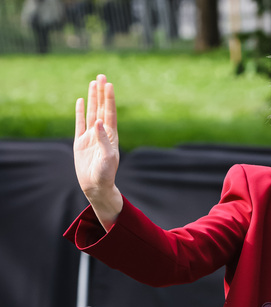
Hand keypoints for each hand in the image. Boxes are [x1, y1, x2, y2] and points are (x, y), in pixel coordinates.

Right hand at [74, 74, 122, 229]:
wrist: (96, 186)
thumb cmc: (105, 174)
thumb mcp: (106, 157)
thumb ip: (103, 140)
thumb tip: (98, 122)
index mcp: (111, 136)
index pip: (110, 113)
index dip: (109, 99)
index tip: (109, 84)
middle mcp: (102, 133)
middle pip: (101, 108)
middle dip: (101, 93)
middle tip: (101, 76)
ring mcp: (90, 136)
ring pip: (91, 113)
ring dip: (92, 98)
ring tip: (93, 83)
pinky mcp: (80, 142)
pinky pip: (80, 123)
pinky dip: (80, 112)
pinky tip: (81, 101)